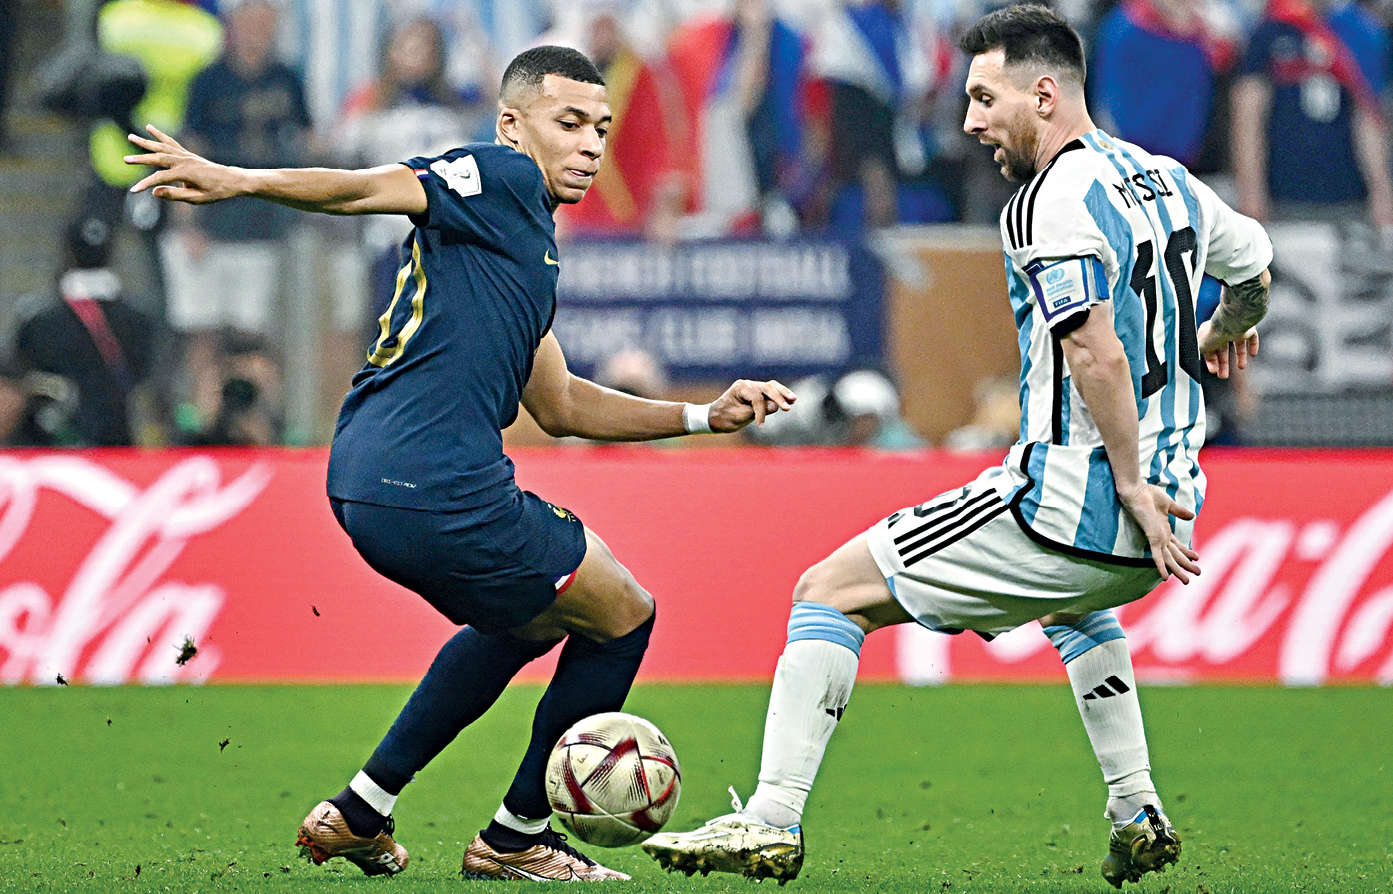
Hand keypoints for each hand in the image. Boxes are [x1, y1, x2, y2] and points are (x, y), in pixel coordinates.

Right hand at [124, 124, 242, 203]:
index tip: (133, 190)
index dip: (145, 184)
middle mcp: (184, 161)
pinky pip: (171, 143)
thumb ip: (175, 195)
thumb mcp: (197, 198)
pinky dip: (159, 135)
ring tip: (130, 137)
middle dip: (141, 159)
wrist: (232, 180)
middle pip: (158, 158)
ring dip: (146, 142)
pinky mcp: (188, 154)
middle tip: (125, 159)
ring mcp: (186, 155)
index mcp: (185, 173)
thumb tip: (154, 192)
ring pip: (162, 146)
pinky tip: (149, 127)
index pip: (159, 178)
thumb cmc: (216, 192)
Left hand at [708, 379, 795, 431]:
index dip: (761, 412)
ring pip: (771, 387)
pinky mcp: (756, 393)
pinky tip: (790, 399)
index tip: (761, 426)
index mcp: (740, 388)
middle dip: (778, 398)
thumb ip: (756, 411)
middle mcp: (747, 384)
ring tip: (794, 399)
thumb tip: (775, 406)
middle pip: (767, 388)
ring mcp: (752, 387)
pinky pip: (770, 392)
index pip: (756, 398)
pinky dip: (779, 395)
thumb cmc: (723, 418)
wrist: (713, 418)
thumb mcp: (738, 417)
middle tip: (788, 407)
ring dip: (783, 393)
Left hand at [1117, 483, 1199, 582]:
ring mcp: (1156, 538)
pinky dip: (1161, 567)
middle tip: (1198, 574)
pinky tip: (1165, 578)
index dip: (1187, 552)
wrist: (1136, 490)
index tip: (1197, 558)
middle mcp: (1161, 536)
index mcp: (1164, 529)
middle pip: (1176, 555)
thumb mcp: (1168, 503)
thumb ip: (1179, 511)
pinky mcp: (1152, 538)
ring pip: (1169, 559)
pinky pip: (1157, 555)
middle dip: (1187, 565)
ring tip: (1187, 582)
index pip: (1178, 545)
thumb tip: (1192, 516)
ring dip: (1178, 571)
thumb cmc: (1147, 494)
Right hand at [1196, 319, 1258, 378]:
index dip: (1211, 362)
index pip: (1210, 350)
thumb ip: (1201, 353)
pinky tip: (1253, 354)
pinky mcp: (1248, 328)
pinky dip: (1253, 346)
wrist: (1230, 323)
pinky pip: (1252, 337)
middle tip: (1224, 375)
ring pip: (1238, 345)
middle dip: (1224, 364)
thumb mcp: (1201, 346)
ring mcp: (1235, 329)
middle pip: (1223, 350)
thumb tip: (1201, 358)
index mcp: (1209, 334)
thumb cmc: (1214, 333)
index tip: (1214, 371)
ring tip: (1241, 367)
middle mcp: (1222, 331)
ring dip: (1239, 357)